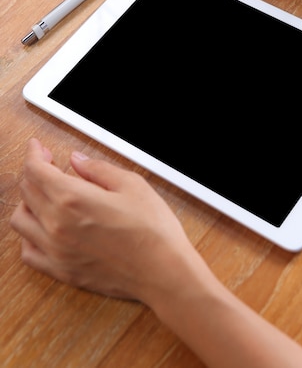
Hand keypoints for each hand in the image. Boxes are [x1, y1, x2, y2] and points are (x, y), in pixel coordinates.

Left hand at [10, 138, 193, 302]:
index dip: (34, 154)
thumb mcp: (131, 184)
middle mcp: (57, 226)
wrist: (163, 271)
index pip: (36, 171)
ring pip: (20, 221)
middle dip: (34, 172)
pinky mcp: (62, 271)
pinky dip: (29, 235)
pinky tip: (43, 227)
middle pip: (27, 191)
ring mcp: (56, 251)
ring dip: (27, 202)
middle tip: (48, 164)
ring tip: (45, 194)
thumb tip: (77, 160)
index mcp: (72, 199)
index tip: (38, 148)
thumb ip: (98, 169)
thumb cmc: (152, 230)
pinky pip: (28, 252)